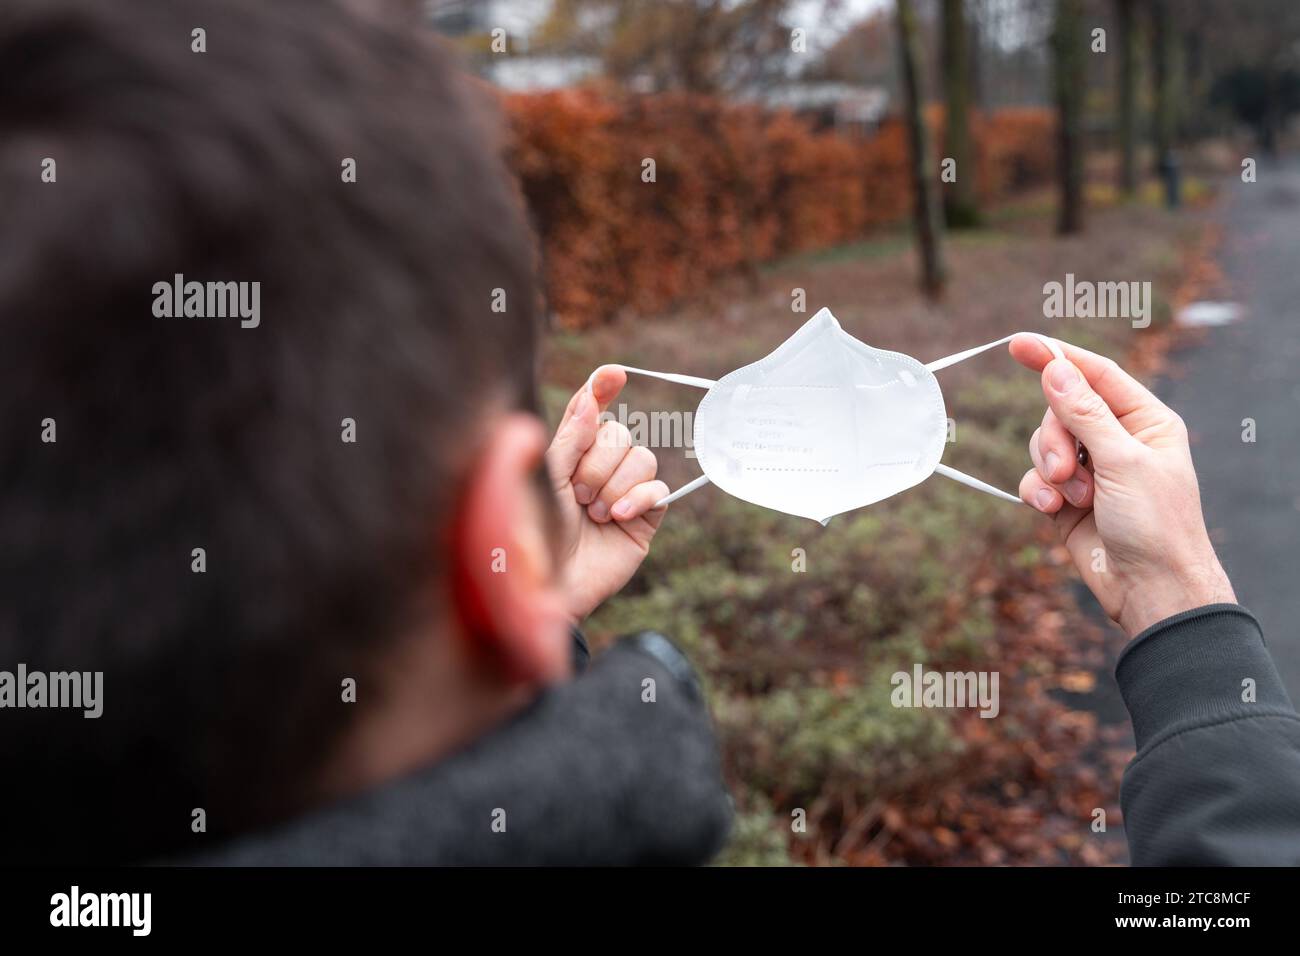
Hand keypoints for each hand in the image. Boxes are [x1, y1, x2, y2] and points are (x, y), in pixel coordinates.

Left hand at [546, 366, 669, 623]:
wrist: (548, 585)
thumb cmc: (533, 535)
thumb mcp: (545, 480)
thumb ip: (570, 437)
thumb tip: (591, 397)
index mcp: (567, 454)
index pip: (590, 410)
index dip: (603, 388)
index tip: (614, 374)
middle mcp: (596, 469)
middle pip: (621, 433)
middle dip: (598, 462)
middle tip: (577, 495)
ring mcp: (622, 493)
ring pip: (643, 458)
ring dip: (616, 484)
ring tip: (593, 513)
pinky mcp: (644, 519)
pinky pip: (659, 490)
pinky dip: (637, 499)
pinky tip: (614, 518)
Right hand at [1010, 336, 1235, 636]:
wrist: (1150, 590)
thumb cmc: (1156, 525)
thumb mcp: (1122, 461)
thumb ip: (1084, 413)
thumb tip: (1055, 369)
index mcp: (1145, 421)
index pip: (1095, 374)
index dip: (1057, 357)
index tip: (1018, 343)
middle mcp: (1117, 441)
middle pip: (1060, 411)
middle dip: (1054, 438)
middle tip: (1065, 469)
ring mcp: (1090, 470)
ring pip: (1043, 445)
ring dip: (1050, 470)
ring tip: (1070, 498)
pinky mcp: (1066, 499)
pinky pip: (1035, 479)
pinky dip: (1039, 492)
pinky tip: (1052, 511)